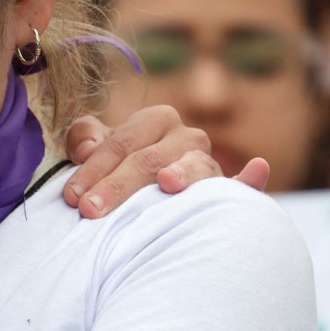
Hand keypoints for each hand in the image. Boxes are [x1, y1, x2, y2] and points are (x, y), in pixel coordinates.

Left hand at [61, 105, 268, 216]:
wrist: (145, 197)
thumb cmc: (116, 172)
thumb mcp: (95, 153)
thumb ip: (85, 139)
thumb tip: (88, 147)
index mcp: (156, 120)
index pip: (122, 142)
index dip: (93, 169)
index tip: (72, 197)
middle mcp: (186, 137)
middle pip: (149, 159)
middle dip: (117, 185)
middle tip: (91, 211)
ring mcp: (208, 163)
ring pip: (195, 167)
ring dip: (182, 175)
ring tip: (166, 182)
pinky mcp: (226, 192)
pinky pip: (242, 186)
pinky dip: (250, 179)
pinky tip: (257, 170)